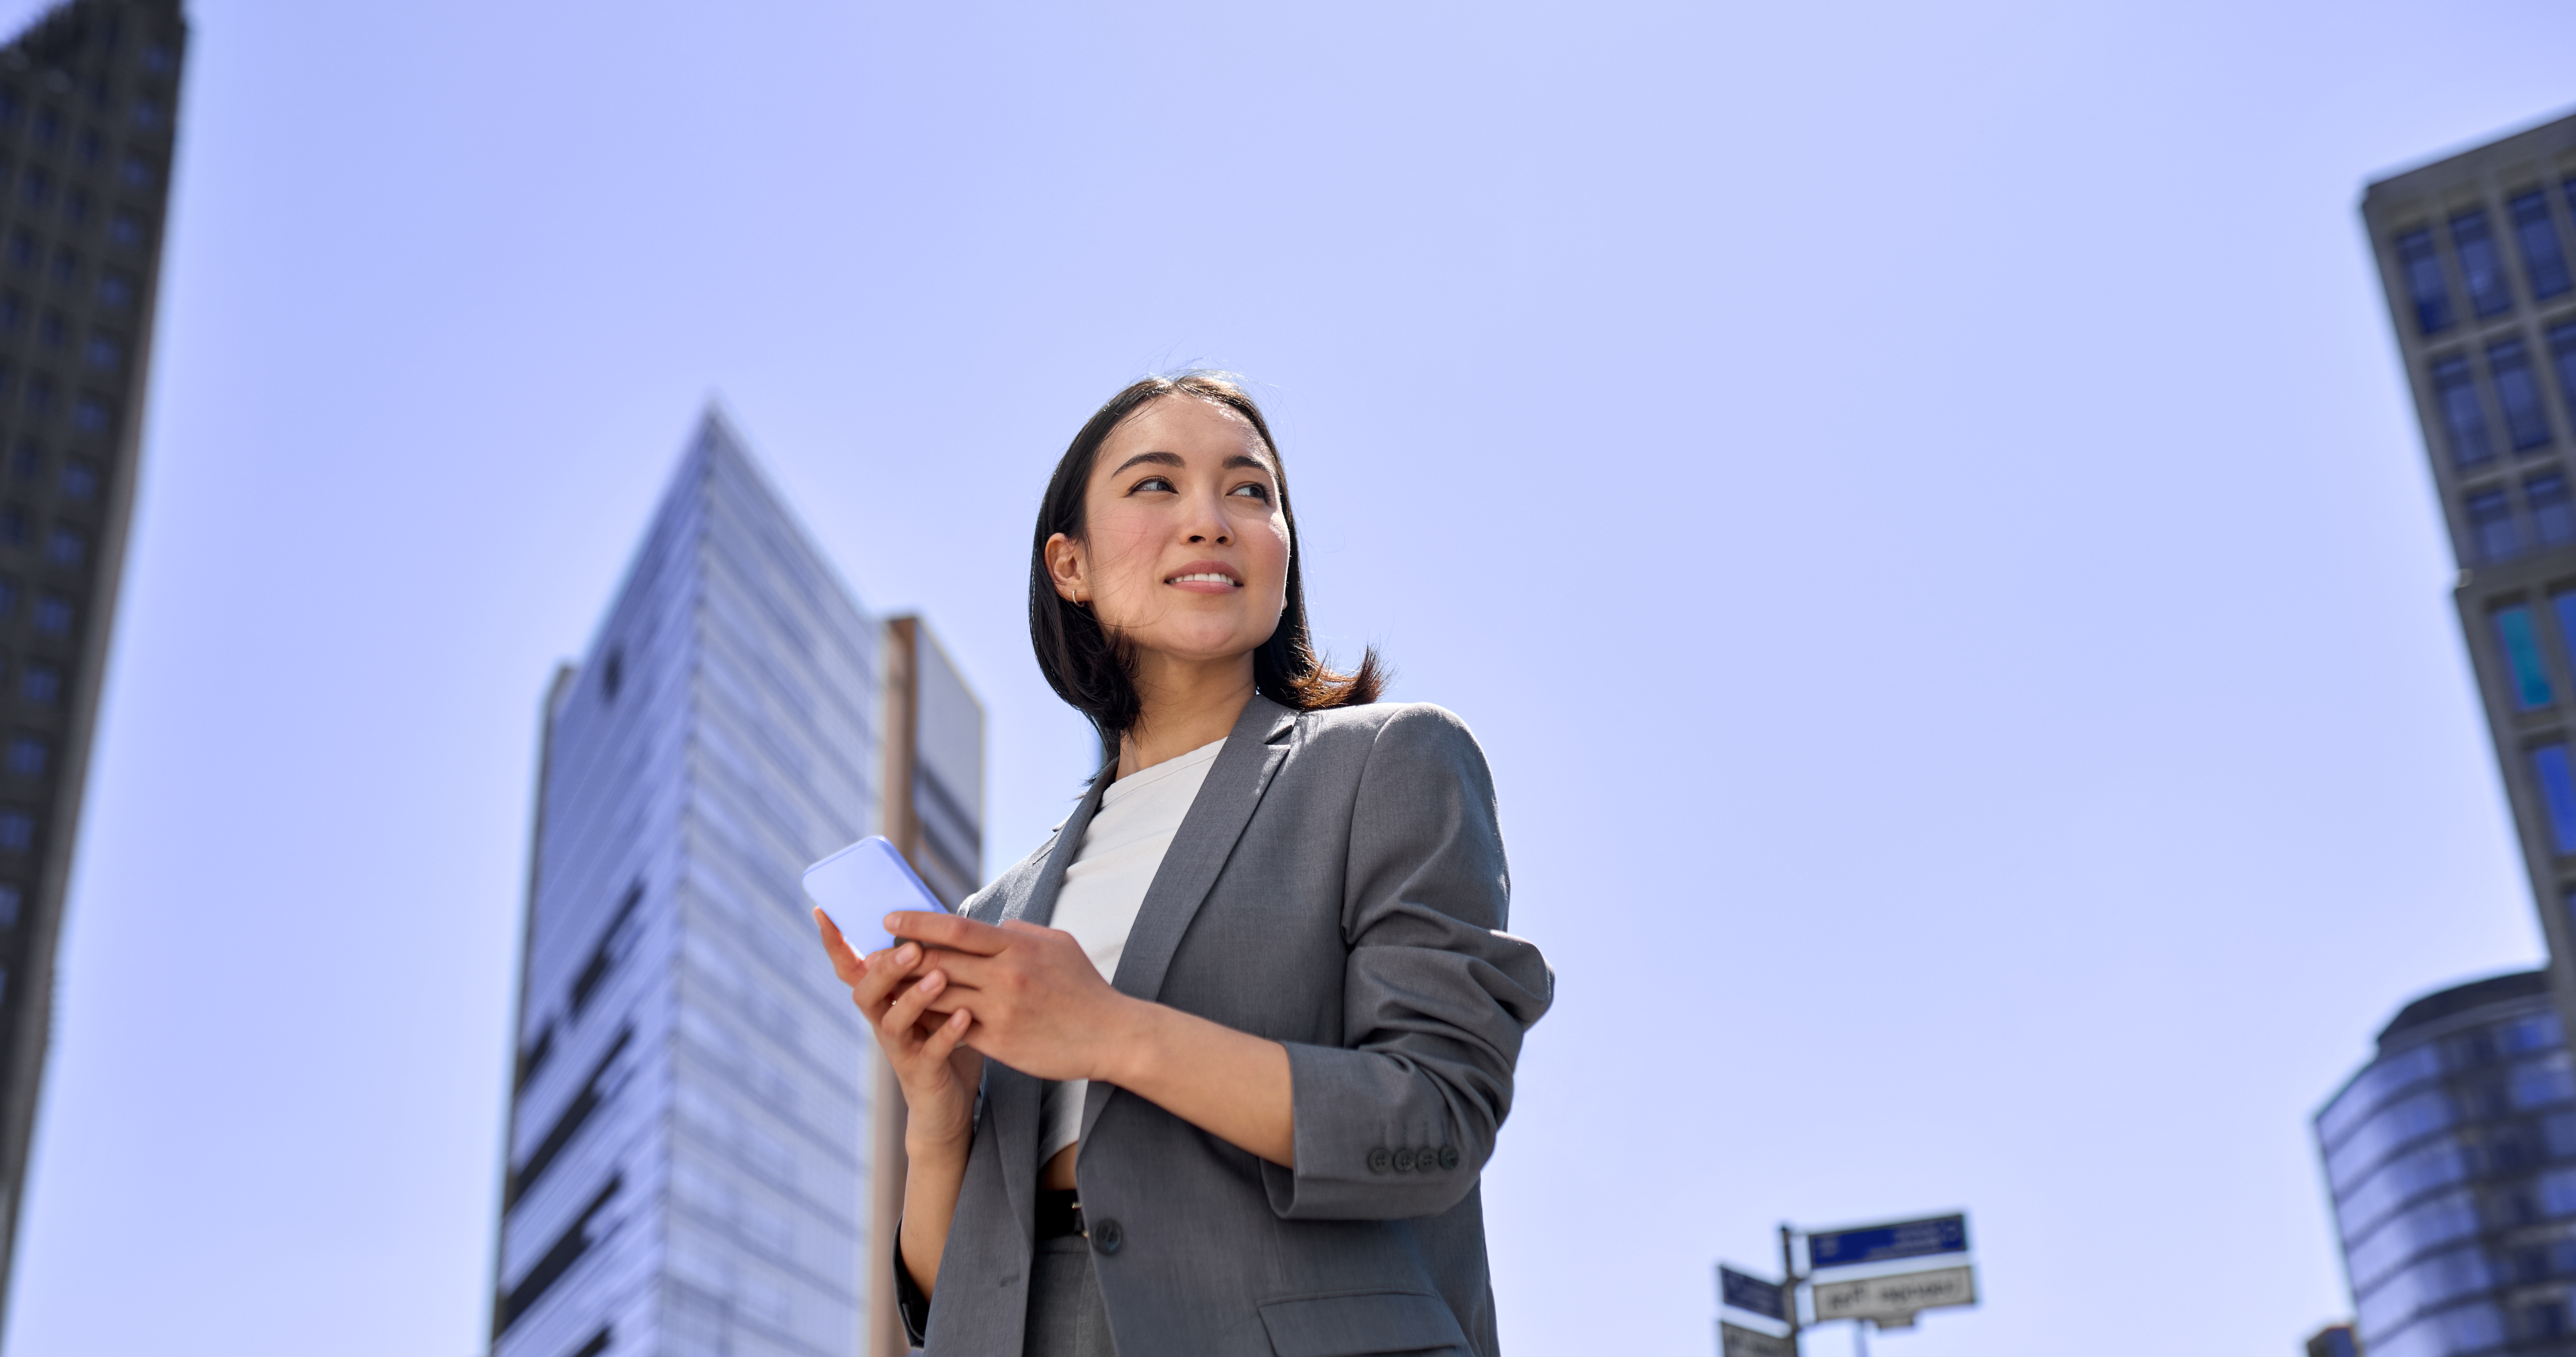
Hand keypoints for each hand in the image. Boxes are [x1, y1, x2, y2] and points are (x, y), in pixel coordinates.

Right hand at [814, 909, 983, 1155]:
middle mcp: (883, 1023)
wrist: (947, 1106)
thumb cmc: (941, 1041)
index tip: (822, 911)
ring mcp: (900, 1049)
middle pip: (867, 992)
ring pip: (893, 1022)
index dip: (835, 943)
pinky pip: (932, 1052)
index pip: (852, 968)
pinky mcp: (923, 1072)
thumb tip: (937, 920)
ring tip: (939, 977)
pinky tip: (964, 1016)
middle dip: (885, 968)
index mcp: (883, 1000)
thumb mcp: (933, 1000)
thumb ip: (929, 966)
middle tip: (911, 948)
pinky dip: (947, 1033)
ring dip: (915, 997)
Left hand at [888, 912, 1140, 1083]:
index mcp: (1017, 947)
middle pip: (939, 961)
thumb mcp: (1057, 945)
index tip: (891, 919)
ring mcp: (1001, 1011)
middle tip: (873, 953)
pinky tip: (914, 1016)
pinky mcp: (1000, 1043)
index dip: (918, 922)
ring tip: (884, 985)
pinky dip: (932, 1021)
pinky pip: (954, 1029)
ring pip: (941, 996)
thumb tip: (990, 927)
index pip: (956, 928)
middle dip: (901, 956)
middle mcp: (1006, 976)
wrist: (1112, 1035)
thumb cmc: (1084, 988)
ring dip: (909, 990)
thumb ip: (1018, 933)